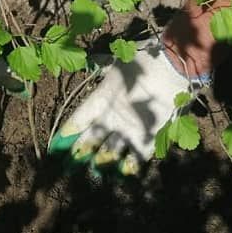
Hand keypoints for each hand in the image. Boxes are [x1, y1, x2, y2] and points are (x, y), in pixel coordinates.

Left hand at [48, 40, 203, 176]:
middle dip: (80, 152)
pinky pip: (137, 158)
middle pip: (90, 140)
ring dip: (100, 162)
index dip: (67, 134)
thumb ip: (103, 66)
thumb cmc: (144, 59)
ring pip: (110, 152)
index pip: (78, 120)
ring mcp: (130, 130)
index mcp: (101, 99)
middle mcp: (112, 118)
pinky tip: (124, 173)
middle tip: (70, 164)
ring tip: (94, 171)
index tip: (58, 145)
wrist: (173, 67)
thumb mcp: (119, 61)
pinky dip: (130, 166)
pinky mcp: (150, 137)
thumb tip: (91, 61)